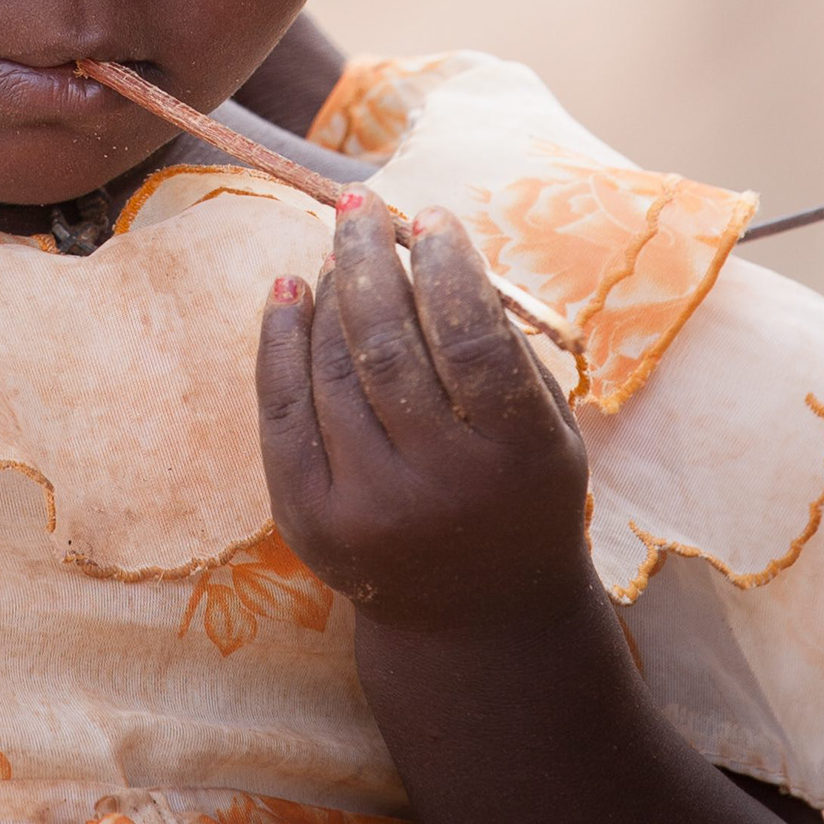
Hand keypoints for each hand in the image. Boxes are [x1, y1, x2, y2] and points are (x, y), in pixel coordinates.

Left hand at [254, 196, 593, 645]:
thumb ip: (501, 343)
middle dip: (370, 260)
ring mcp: (368, 508)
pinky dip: (279, 342)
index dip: (448, 269)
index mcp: (518, 459)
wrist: (475, 619)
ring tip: (340, 250)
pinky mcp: (309, 520)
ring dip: (331, 295)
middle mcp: (441, 488)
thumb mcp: (545, 429)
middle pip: (388, 348)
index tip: (431, 217)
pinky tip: (288, 292)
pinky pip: (281, 411)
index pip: (472, 340)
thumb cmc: (518, 495)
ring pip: (332, 372)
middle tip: (360, 205)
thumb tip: (426, 242)